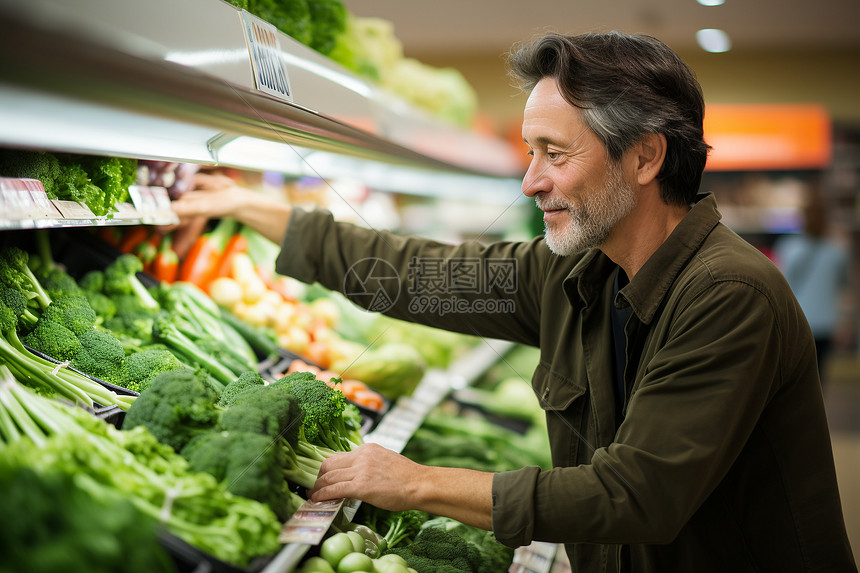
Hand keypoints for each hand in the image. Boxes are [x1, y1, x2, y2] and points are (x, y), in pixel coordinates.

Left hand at [308, 443, 425, 511]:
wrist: (419, 484)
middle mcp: (361, 456)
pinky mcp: (361, 486)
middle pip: (329, 464)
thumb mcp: (385, 461)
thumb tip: (357, 474)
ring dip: (317, 487)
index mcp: (367, 448)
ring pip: (329, 477)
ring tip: (312, 495)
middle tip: (313, 486)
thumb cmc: (407, 477)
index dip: (327, 468)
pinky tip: (317, 500)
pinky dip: (322, 495)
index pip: (339, 456)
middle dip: (318, 477)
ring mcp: (361, 470)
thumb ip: (369, 464)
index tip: (323, 477)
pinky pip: (334, 490)